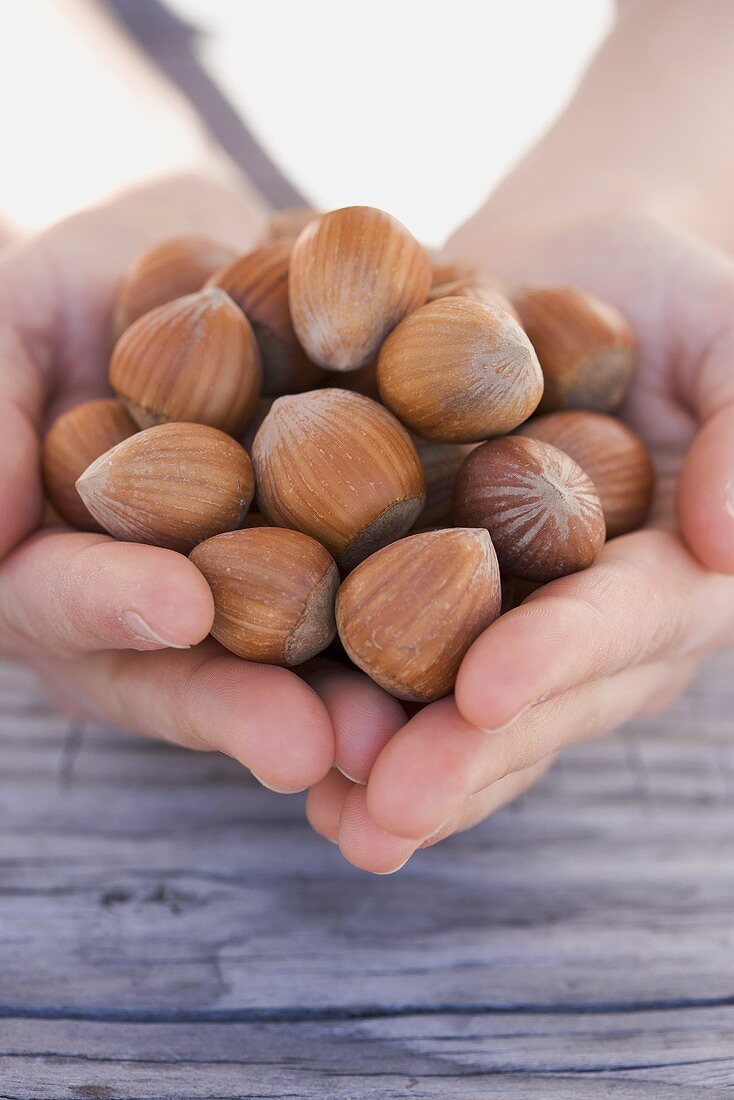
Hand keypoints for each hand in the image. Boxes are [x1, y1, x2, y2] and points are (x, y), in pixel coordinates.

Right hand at [0, 172, 402, 793]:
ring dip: (353, 704)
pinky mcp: (350, 570)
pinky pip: (389, 598)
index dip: (115, 606)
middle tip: (319, 744)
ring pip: (298, 663)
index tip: (179, 604)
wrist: (201, 261)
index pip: (69, 602)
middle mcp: (161, 609)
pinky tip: (500, 634)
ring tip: (416, 732)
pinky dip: (439, 619)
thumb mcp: (9, 325)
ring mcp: (258, 597)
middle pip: (194, 672)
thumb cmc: (71, 291)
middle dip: (252, 705)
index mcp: (62, 570)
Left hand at [306, 211, 733, 871]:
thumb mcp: (731, 336)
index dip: (560, 656)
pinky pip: (386, 663)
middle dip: (464, 757)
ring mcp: (504, 622)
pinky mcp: (424, 600)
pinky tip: (288, 761)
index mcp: (667, 575)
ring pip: (454, 714)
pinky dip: (338, 709)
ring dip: (394, 769)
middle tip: (390, 808)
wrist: (558, 277)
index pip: (621, 622)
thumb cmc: (664, 294)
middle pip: (531, 701)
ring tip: (336, 818)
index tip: (486, 690)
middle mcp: (587, 626)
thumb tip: (730, 546)